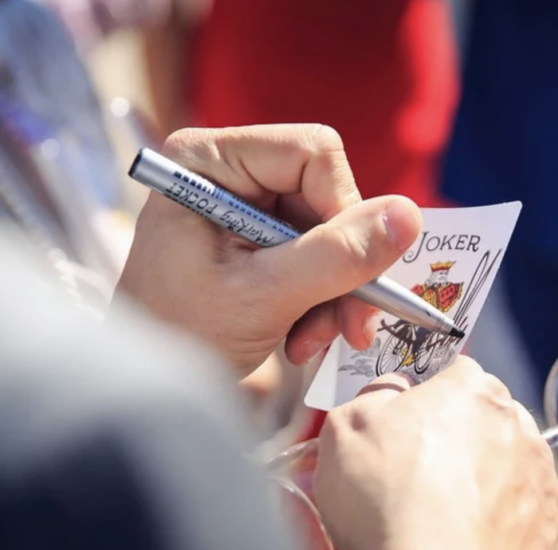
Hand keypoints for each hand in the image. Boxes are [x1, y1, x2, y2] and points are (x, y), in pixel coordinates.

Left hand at [116, 125, 422, 377]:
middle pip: (327, 196)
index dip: (345, 211)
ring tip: (312, 344)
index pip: (312, 153)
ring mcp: (246, 207)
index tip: (353, 274)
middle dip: (342, 268)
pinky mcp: (259, 241)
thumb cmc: (179, 336)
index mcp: (208, 161)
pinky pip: (318, 257)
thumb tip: (410, 215)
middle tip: (353, 328)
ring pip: (331, 232)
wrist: (146, 389)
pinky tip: (300, 339)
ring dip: (335, 294)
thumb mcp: (264, 297)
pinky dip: (321, 302)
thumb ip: (336, 257)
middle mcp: (228, 172)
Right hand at [313, 357, 557, 549]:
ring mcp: (541, 477)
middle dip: (457, 441)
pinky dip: (498, 525)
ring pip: (507, 468)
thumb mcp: (346, 426)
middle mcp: (519, 425)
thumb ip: (373, 396)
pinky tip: (466, 542)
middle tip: (417, 476)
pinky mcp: (552, 527)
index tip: (404, 426)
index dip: (424, 399)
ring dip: (481, 483)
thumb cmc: (388, 498)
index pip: (453, 375)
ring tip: (440, 518)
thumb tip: (392, 393)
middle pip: (484, 421)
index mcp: (474, 390)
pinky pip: (522, 516)